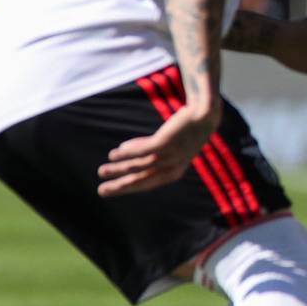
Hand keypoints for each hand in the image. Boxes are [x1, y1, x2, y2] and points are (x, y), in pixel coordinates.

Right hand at [100, 102, 220, 195]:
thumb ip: (152, 153)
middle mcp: (172, 167)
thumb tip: (123, 151)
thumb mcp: (171, 147)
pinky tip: (115, 153)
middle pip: (141, 180)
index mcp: (173, 173)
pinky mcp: (167, 142)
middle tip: (101, 191)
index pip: (146, 185)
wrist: (204, 115)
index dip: (127, 188)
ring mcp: (170, 155)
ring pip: (139, 166)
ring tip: (102, 170)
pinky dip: (127, 152)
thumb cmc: (186, 131)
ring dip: (118, 169)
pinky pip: (142, 150)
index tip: (111, 190)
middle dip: (120, 187)